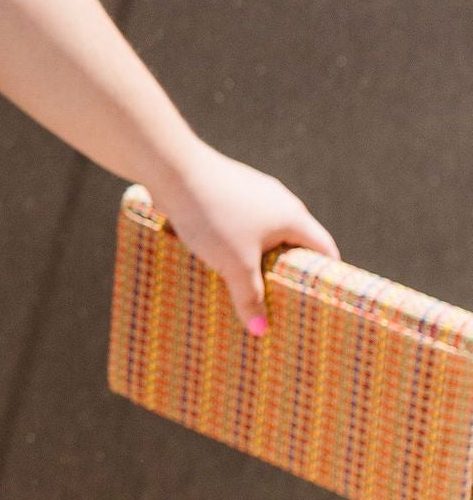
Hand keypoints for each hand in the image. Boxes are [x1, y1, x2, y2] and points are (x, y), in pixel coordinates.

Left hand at [147, 143, 337, 333]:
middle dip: (287, 272)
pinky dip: (237, 244)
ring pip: (263, 234)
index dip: (326, 275)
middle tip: (282, 302)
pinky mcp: (227, 191)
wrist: (173, 170)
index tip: (321, 300)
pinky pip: (240, 225)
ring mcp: (252, 193)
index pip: (325, 249)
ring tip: (247, 287)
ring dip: (257, 258)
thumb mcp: (235, 265)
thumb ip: (250, 297)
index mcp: (293, 216)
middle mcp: (279, 201)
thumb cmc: (213, 215)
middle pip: (294, 242)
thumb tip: (260, 330)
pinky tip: (219, 260)